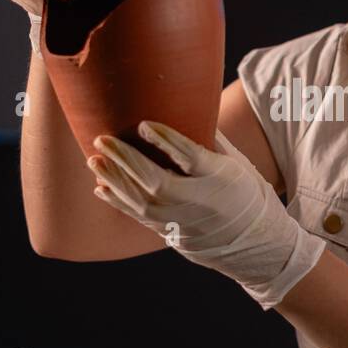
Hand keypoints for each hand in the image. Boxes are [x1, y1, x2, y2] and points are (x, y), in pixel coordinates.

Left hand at [87, 121, 325, 310]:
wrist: (253, 241)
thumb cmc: (243, 191)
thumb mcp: (236, 163)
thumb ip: (209, 139)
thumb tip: (183, 106)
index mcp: (220, 180)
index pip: (191, 158)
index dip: (166, 141)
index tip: (143, 124)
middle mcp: (199, 203)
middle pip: (158, 182)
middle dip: (127, 160)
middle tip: (103, 139)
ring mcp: (182, 221)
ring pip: (141, 202)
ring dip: (115, 179)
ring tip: (94, 159)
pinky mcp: (170, 233)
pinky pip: (138, 217)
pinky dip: (118, 201)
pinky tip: (102, 186)